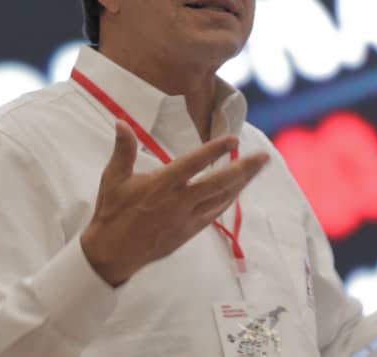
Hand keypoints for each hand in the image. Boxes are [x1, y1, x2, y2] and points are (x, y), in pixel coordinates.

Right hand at [80, 120, 268, 286]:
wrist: (112, 254)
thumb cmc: (112, 212)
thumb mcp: (113, 178)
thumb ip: (123, 149)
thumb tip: (121, 122)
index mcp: (161, 185)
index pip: (193, 164)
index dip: (214, 151)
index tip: (233, 139)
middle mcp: (179, 201)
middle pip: (218, 183)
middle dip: (244, 169)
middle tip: (264, 157)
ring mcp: (187, 218)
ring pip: (222, 198)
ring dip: (243, 182)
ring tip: (259, 168)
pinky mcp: (191, 230)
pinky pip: (216, 212)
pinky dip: (230, 199)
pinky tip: (240, 188)